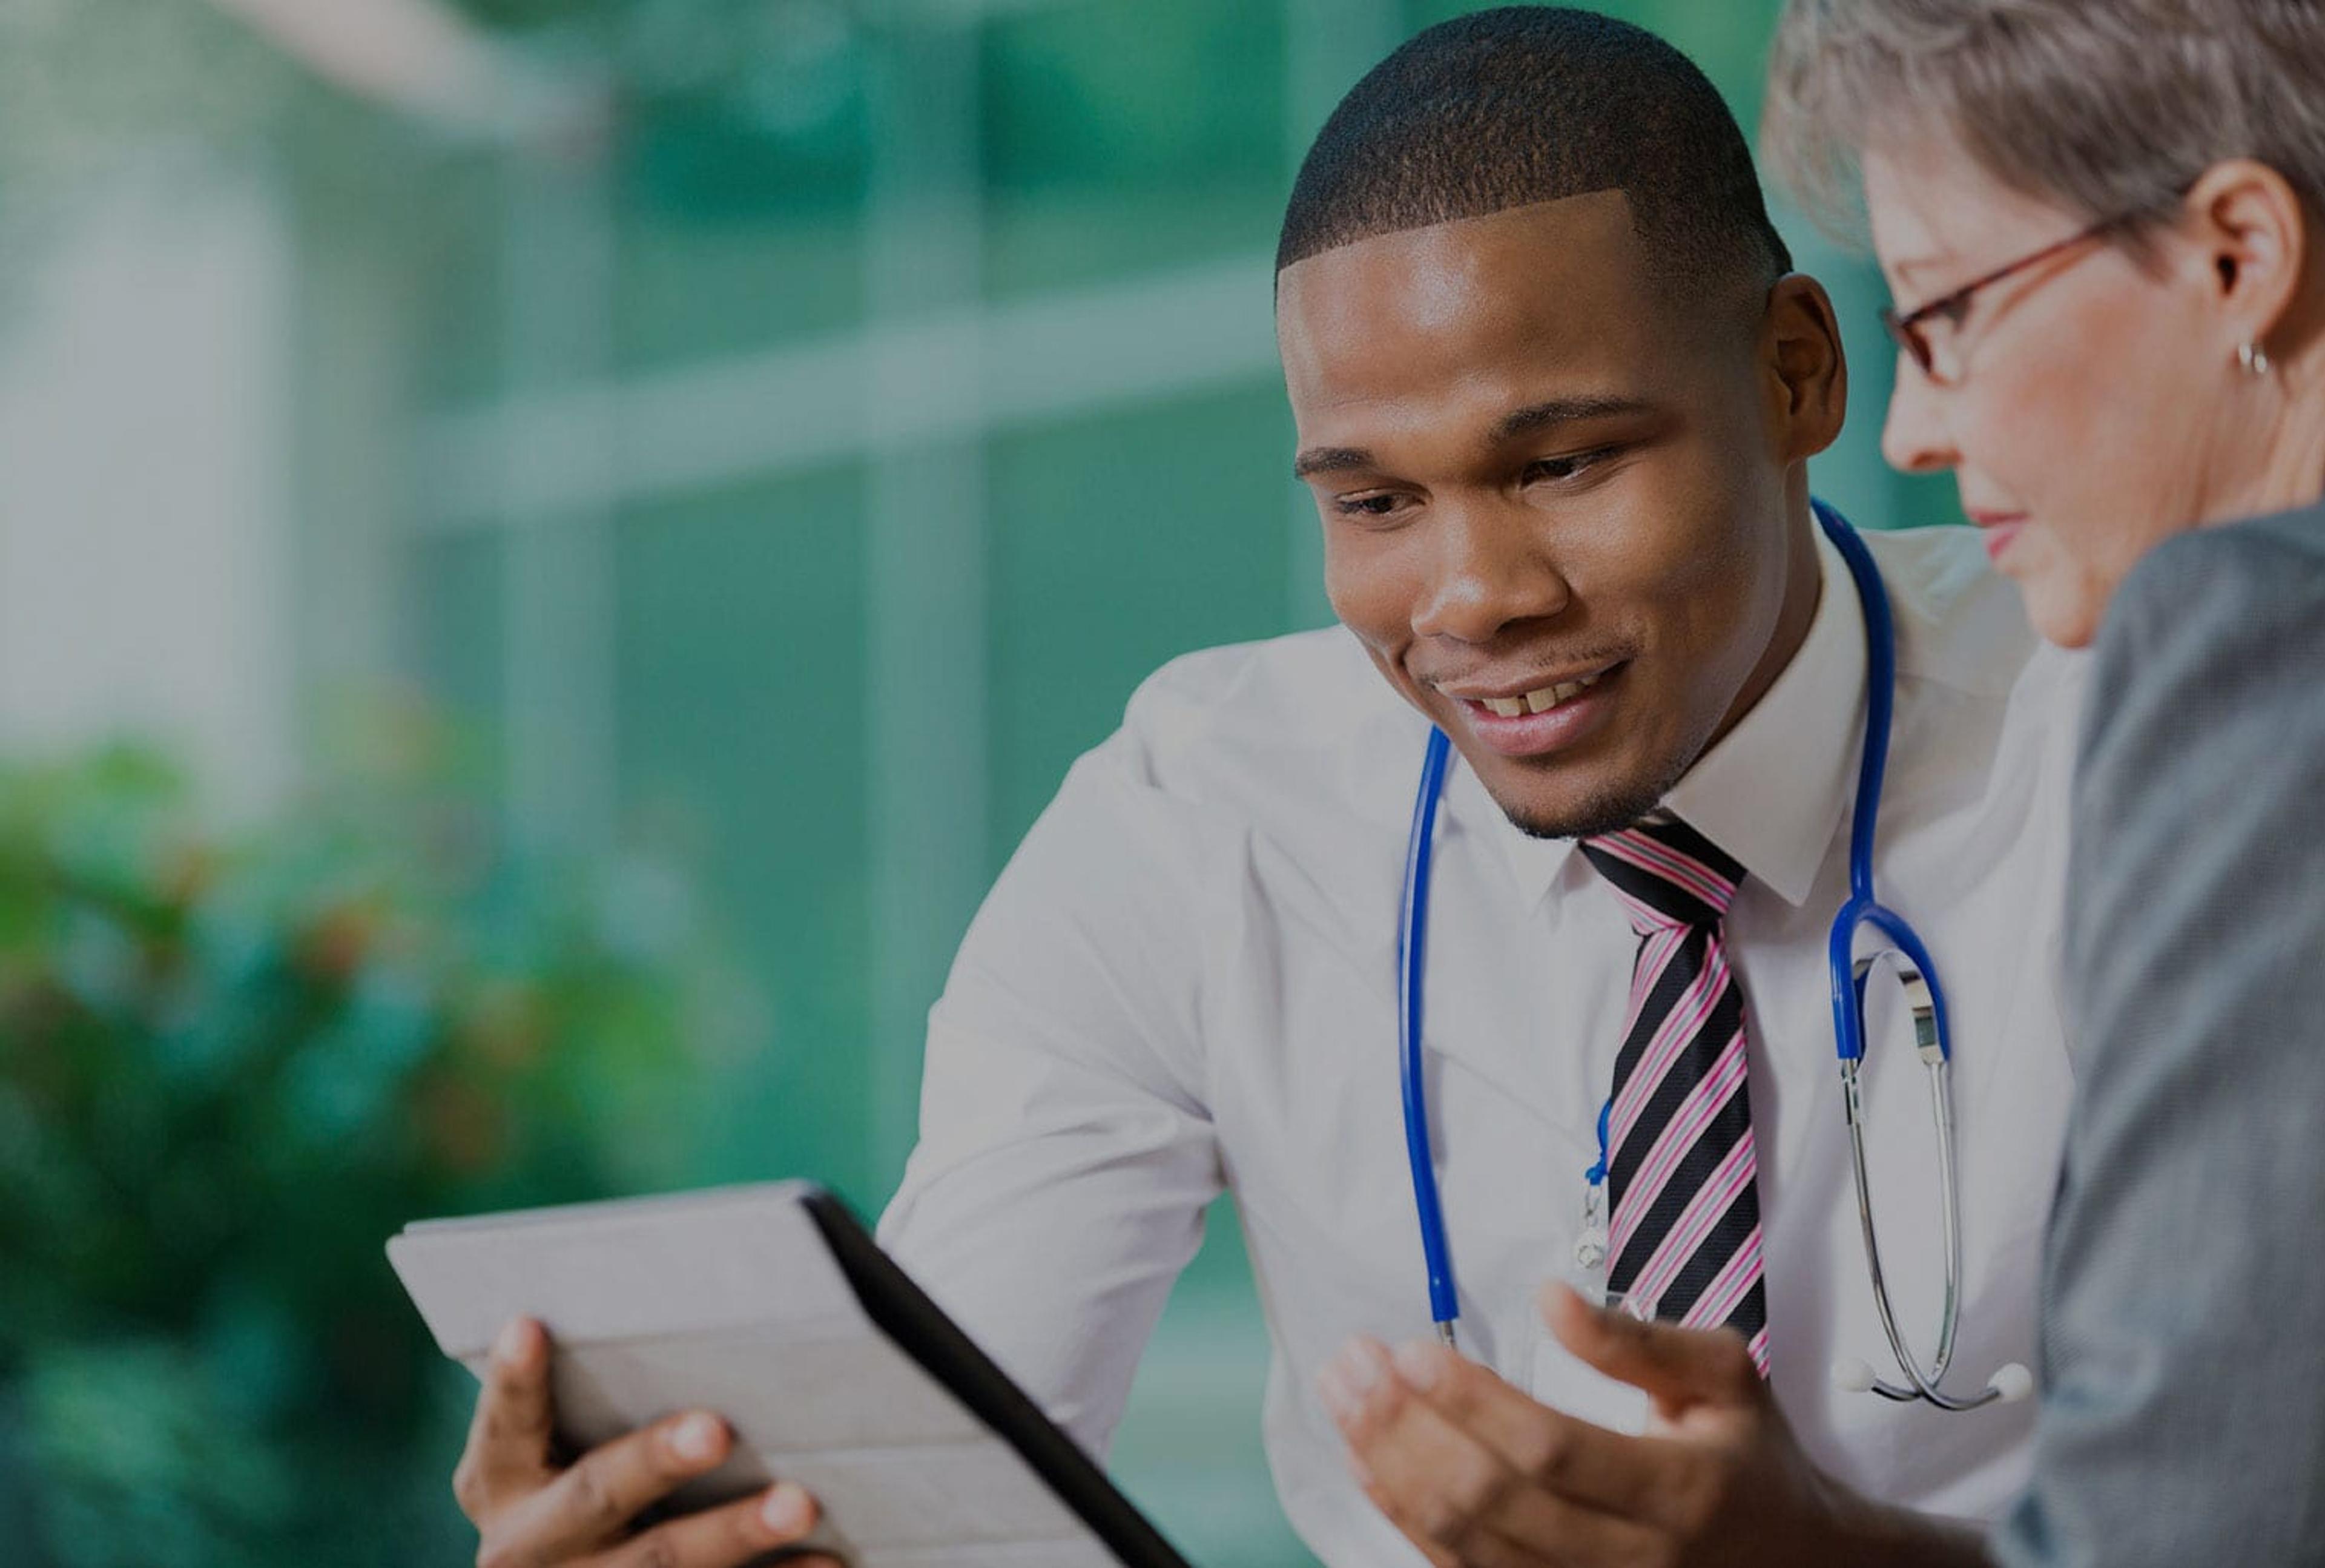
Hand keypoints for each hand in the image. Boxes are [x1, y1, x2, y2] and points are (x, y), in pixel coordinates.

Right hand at [453, 1316, 835, 1567]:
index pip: (505, 1423)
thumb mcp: (558, 1447)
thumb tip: (687, 1314)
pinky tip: (826, 1559)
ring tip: (800, 1502)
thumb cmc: (584, 1470)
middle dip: (655, 1461)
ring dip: (735, 1532)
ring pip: (661, 1564)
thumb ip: (594, 1395)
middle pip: (596, 1496)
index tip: (528, 1325)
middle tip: (716, 1429)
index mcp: (498, 1481)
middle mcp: (525, 1545)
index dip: (515, 1380)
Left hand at [1319, 1285, 1985, 1567]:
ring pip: (1467, 1547)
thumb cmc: (1750, 1458)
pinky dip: (1407, 1520)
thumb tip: (1551, 1296)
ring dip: (1392, 1468)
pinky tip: (1369, 1465)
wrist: (1796, 1564)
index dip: (1473, 1402)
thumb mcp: (1725, 1377)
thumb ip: (1637, 1340)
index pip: (1552, 1449)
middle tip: (1353, 1364)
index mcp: (1680, 1491)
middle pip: (1494, 1502)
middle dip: (1408, 1428)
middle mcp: (1633, 1560)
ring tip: (1346, 1399)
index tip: (1412, 1349)